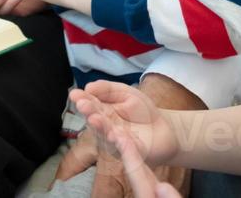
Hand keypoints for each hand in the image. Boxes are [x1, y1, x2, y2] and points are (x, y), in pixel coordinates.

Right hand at [70, 81, 188, 197]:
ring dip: (100, 128)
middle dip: (89, 112)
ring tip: (94, 118)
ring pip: (107, 135)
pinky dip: (121, 143)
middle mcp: (106, 129)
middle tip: (82, 104)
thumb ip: (107, 89)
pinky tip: (115, 134)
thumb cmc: (142, 111)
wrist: (165, 129)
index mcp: (103, 113)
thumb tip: (88, 87)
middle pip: (96, 121)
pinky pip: (125, 149)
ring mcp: (117, 142)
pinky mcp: (132, 153)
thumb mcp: (125, 93)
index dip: (83, 100)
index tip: (75, 94)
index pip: (91, 106)